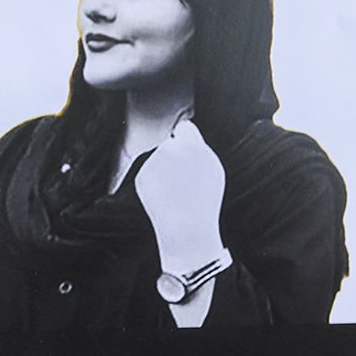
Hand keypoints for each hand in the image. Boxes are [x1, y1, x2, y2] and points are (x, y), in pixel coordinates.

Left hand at [135, 118, 227, 273]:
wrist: (187, 227)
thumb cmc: (204, 201)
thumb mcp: (212, 170)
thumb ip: (200, 149)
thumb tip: (186, 132)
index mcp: (195, 146)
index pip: (184, 128)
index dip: (185, 139)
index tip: (186, 150)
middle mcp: (173, 149)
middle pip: (170, 145)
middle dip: (173, 157)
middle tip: (182, 180)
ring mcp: (155, 162)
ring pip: (158, 160)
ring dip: (163, 170)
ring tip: (175, 192)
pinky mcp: (142, 175)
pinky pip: (148, 173)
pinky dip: (153, 183)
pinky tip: (164, 197)